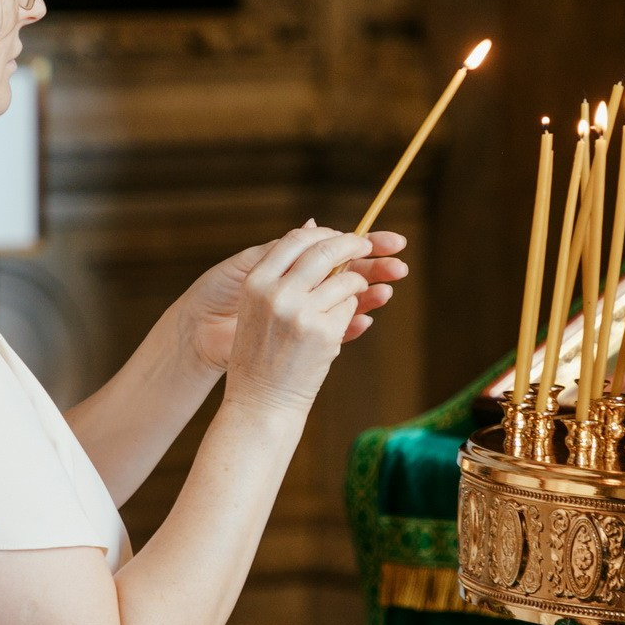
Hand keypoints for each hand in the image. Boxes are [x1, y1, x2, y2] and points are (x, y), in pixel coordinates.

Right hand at [179, 223, 407, 373]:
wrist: (261, 401)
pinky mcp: (323, 333)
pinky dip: (352, 313)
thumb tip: (313, 223)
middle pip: (325, 251)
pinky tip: (339, 327)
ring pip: (346, 280)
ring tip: (351, 297)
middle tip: (368, 246)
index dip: (324, 234)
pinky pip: (351, 308)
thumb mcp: (258, 304)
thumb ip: (284, 268)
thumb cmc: (262, 353)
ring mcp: (301, 313)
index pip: (295, 240)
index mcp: (256, 282)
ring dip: (357, 285)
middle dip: (353, 244)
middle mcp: (277, 293)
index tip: (341, 236)